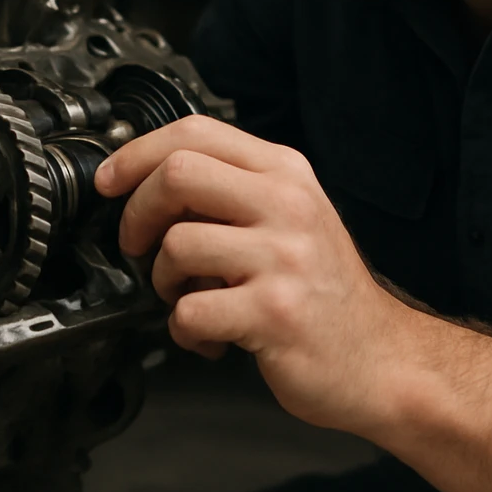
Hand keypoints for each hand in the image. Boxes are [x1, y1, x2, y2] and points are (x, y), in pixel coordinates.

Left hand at [93, 115, 413, 433]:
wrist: (380, 359)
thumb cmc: (324, 291)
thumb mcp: (290, 215)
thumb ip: (233, 188)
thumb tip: (149, 176)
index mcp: (285, 173)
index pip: (195, 132)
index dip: (137, 153)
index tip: (111, 180)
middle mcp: (287, 205)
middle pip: (177, 174)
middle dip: (137, 213)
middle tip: (138, 244)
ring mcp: (283, 258)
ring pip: (177, 245)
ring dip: (161, 280)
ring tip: (187, 296)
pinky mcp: (275, 312)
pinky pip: (191, 310)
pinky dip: (183, 329)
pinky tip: (207, 335)